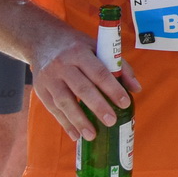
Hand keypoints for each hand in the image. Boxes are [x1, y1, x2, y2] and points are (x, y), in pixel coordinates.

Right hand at [29, 23, 140, 141]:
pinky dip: (65, 123)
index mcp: (80, 52)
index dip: (112, 88)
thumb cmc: (76, 46)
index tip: (124, 103)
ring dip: (79, 120)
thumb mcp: (97, 47)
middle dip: (97, 106)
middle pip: (82, 88)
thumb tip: (136, 88)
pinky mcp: (41, 89)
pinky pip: (53, 109)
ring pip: (64, 101)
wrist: (42, 41)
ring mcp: (49, 78)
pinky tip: (76, 135)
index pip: (99, 72)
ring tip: (92, 135)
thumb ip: (119, 66)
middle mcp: (63, 65)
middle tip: (111, 122)